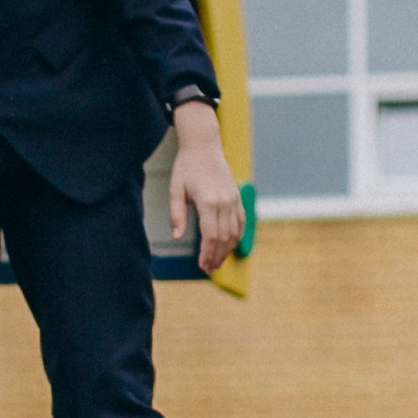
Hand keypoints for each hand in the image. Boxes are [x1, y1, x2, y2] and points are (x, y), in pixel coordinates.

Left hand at [168, 102, 246, 272]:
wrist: (204, 146)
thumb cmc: (186, 167)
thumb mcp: (175, 190)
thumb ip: (177, 215)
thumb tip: (177, 237)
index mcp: (208, 201)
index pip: (211, 236)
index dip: (207, 254)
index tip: (202, 267)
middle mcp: (224, 202)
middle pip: (224, 238)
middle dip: (217, 257)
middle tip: (208, 270)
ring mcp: (234, 199)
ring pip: (235, 232)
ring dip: (227, 250)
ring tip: (217, 263)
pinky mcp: (237, 197)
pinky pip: (241, 222)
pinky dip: (237, 237)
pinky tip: (229, 247)